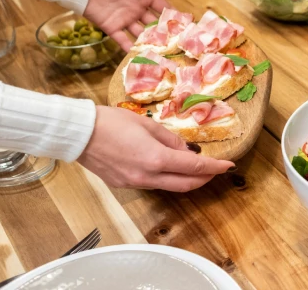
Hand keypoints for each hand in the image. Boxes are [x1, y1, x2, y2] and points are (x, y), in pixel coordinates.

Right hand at [77, 106, 233, 191]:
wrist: (79, 133)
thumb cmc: (112, 122)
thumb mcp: (147, 125)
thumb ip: (170, 140)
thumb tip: (187, 150)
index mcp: (156, 159)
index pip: (195, 167)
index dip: (214, 167)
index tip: (228, 165)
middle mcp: (147, 176)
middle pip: (185, 184)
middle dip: (204, 178)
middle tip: (216, 169)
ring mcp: (135, 183)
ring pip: (169, 186)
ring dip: (185, 178)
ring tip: (194, 166)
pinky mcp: (124, 184)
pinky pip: (152, 184)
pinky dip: (166, 177)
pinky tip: (167, 166)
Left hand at [85, 0, 175, 50]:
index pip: (163, 7)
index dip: (173, 15)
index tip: (186, 25)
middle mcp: (137, 9)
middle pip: (154, 23)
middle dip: (165, 33)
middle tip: (177, 44)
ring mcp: (125, 20)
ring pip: (141, 34)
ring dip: (149, 42)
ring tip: (162, 54)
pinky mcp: (111, 28)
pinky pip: (123, 40)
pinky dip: (130, 48)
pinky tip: (139, 56)